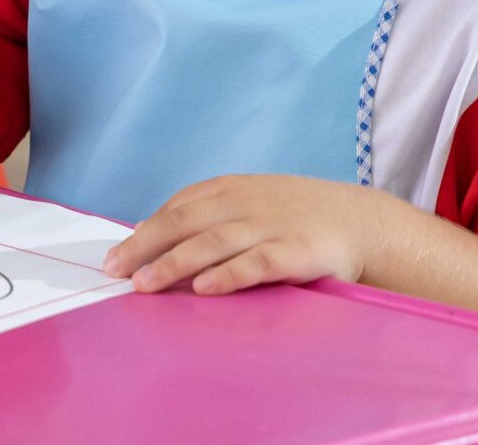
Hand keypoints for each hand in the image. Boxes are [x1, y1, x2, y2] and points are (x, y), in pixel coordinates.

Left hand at [105, 174, 387, 294]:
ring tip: (145, 285)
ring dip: (174, 263)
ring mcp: (269, 226)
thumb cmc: (296, 216)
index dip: (144, 232)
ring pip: (212, 243)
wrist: (362, 221)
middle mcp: (243, 204)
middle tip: (115, 271)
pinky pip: (255, 263)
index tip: (116, 256)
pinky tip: (203, 288)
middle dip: (145, 247)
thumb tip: (149, 233)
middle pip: (183, 223)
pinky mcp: (295, 252)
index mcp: (228, 190)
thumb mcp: (248, 203)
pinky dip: (227, 274)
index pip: (176, 209)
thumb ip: (204, 216)